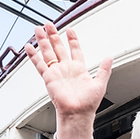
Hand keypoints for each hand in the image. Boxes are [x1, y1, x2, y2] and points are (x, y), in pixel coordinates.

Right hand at [25, 23, 111, 138]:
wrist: (78, 114)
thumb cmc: (88, 103)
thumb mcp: (100, 83)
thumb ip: (104, 69)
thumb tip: (110, 57)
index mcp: (79, 69)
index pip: (75, 50)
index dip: (72, 39)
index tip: (70, 29)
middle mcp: (66, 69)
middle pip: (58, 48)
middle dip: (54, 35)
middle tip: (49, 24)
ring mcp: (56, 73)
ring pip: (48, 53)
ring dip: (43, 41)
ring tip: (38, 29)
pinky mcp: (48, 78)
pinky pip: (39, 65)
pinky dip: (33, 56)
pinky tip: (29, 47)